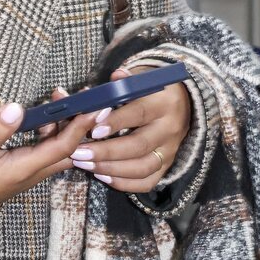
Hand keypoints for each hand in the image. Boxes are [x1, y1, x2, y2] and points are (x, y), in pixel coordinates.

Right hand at [0, 86, 90, 225]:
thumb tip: (16, 107)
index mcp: (26, 168)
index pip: (63, 147)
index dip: (80, 126)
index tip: (94, 107)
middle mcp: (33, 171)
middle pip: (68, 148)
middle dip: (78, 122)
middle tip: (79, 96)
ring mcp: (29, 171)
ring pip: (58, 148)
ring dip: (63, 124)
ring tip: (59, 98)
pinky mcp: (22, 168)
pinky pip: (46, 150)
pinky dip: (51, 130)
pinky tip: (44, 116)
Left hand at [66, 64, 190, 192]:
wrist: (181, 104)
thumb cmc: (149, 91)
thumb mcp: (140, 80)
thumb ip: (125, 81)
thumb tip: (116, 76)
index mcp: (162, 103)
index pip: (139, 113)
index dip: (116, 122)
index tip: (93, 129)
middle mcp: (169, 129)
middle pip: (138, 145)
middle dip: (106, 151)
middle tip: (79, 154)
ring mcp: (170, 151)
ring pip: (142, 167)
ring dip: (110, 169)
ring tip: (85, 165)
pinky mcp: (166, 166)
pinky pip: (147, 182)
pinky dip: (124, 183)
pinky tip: (102, 176)